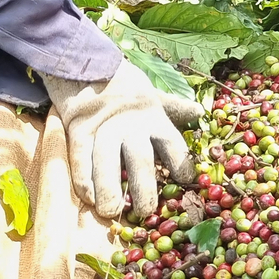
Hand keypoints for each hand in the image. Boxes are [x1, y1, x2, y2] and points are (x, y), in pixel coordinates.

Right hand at [40, 60, 200, 217]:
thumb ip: (173, 108)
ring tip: (112, 212)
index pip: (172, 142)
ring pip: (107, 161)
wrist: (85, 65)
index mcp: (153, 117)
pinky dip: (84, 179)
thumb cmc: (124, 88)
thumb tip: (199, 112)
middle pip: (140, 157)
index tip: (185, 182)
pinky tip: (89, 198)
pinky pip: (81, 158)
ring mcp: (103, 127)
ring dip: (109, 188)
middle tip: (145, 211)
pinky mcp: (78, 129)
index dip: (180, 163)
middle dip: (143, 186)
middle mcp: (131, 124)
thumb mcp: (152, 96)